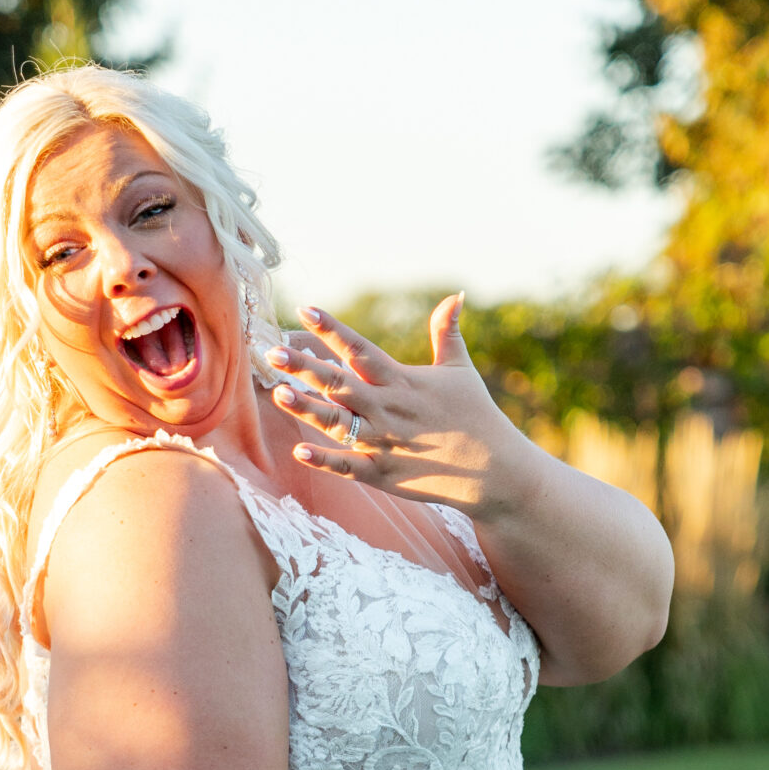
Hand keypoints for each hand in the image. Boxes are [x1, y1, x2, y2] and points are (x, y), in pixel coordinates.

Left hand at [265, 296, 517, 520]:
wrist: (495, 470)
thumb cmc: (477, 415)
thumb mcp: (461, 369)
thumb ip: (447, 332)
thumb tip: (454, 295)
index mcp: (403, 380)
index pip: (360, 348)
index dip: (331, 328)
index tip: (304, 309)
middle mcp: (388, 408)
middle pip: (339, 383)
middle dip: (305, 367)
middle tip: (273, 352)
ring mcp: (384, 442)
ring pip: (337, 423)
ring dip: (306, 408)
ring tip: (279, 392)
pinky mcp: (383, 474)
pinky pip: (348, 466)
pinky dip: (324, 460)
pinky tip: (299, 451)